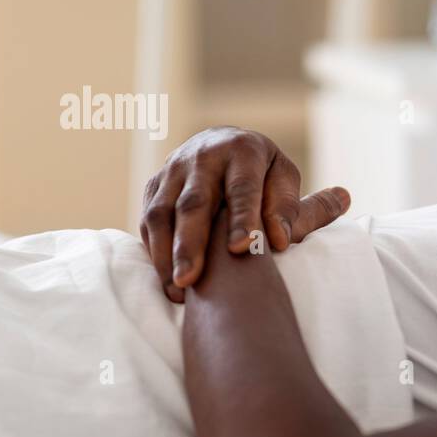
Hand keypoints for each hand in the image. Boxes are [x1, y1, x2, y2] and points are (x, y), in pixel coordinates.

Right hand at [139, 126, 349, 300]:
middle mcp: (202, 157)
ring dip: (166, 253)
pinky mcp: (154, 187)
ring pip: (162, 214)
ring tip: (178, 289)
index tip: (241, 248)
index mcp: (242, 151)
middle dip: (190, 243)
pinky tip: (168, 281)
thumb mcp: (284, 180)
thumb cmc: (264, 174)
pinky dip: (156, 252)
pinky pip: (148, 221)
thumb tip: (280, 240)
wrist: (222, 146)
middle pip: (193, 203)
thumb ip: (289, 208)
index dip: (242, 217)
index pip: (242, 187)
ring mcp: (172, 171)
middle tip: (191, 278)